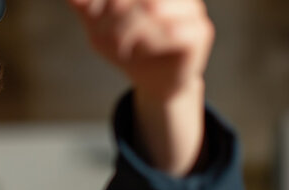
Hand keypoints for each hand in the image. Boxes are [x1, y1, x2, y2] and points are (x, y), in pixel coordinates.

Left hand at [68, 0, 212, 176]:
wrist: (153, 82)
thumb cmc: (129, 48)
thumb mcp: (99, 27)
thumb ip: (87, 7)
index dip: (105, 4)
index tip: (91, 19)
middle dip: (114, 14)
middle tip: (102, 36)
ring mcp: (191, 8)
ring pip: (156, 8)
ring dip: (129, 30)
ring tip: (119, 47)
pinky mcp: (201, 32)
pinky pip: (173, 32)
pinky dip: (149, 44)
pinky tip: (139, 52)